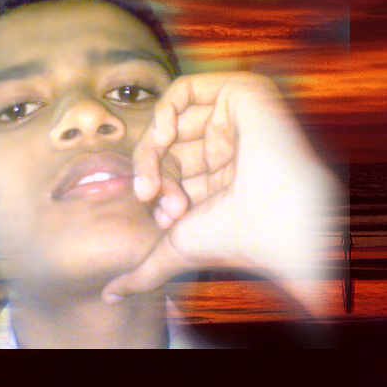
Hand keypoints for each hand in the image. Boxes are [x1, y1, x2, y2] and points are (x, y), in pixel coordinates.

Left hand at [103, 72, 336, 313]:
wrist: (276, 220)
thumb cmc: (232, 238)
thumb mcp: (174, 250)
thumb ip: (142, 273)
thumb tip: (110, 297)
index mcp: (217, 177)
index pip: (166, 169)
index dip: (154, 186)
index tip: (159, 212)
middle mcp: (225, 148)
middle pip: (165, 146)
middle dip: (152, 172)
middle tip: (152, 196)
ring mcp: (232, 121)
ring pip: (170, 122)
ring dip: (153, 147)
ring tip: (158, 172)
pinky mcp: (240, 95)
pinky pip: (186, 89)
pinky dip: (164, 109)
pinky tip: (162, 134)